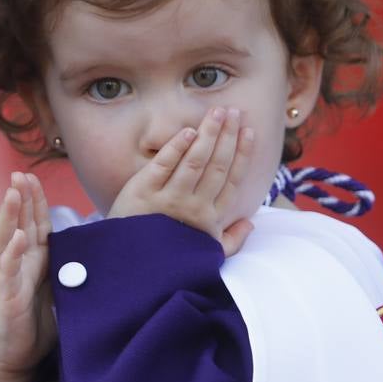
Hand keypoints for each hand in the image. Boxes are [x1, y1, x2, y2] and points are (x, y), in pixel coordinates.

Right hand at [0, 172, 54, 381]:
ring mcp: (10, 277)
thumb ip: (73, 272)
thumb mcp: (61, 292)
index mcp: (34, 260)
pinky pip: (8, 271)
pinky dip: (12, 252)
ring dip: (10, 215)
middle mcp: (19, 263)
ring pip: (7, 239)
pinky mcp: (6, 296)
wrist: (13, 355)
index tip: (33, 177)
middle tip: (19, 173)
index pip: (35, 223)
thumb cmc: (36, 323)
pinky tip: (17, 237)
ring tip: (13, 192)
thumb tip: (105, 260)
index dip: (35, 200)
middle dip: (20, 197)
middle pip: (19, 223)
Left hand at [109, 107, 255, 256]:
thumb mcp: (205, 255)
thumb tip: (251, 223)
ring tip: (217, 112)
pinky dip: (176, 148)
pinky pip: (163, 166)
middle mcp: (194, 207)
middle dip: (228, 136)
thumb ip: (231, 240)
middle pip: (217, 165)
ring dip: (208, 134)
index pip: (232, 180)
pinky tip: (188, 131)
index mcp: (211, 219)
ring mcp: (169, 199)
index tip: (249, 132)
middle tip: (234, 112)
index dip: (243, 154)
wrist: (131, 270)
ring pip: (195, 161)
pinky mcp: (144, 193)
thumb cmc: (171, 259)